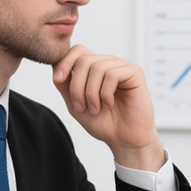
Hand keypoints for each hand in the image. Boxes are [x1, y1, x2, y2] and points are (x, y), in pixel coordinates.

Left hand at [52, 45, 163, 170]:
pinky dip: (106, 93)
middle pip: (84, 60)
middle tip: (81, 107)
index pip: (78, 50)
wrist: (124, 139)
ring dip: (91, 93)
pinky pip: (112, 74)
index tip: (58, 79)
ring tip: (95, 109)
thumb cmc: (103, 122)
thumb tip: (55, 65)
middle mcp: (109, 63)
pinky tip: (109, 105)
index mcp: (95, 68)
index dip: (65, 61)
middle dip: (77, 86)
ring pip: (97, 67)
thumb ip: (65, 85)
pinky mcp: (135, 72)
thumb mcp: (76, 104)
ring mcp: (122, 66)